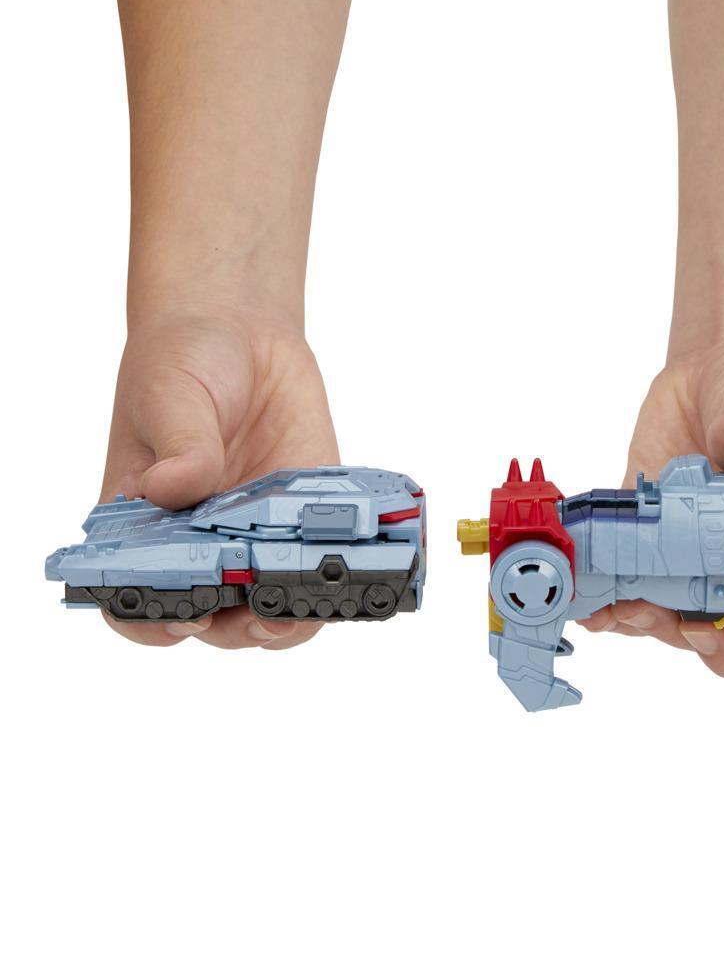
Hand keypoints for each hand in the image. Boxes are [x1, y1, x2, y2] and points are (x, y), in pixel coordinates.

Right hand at [100, 308, 339, 649]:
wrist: (241, 332)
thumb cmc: (183, 363)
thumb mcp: (169, 395)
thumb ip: (179, 444)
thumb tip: (173, 487)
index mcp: (145, 527)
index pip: (135, 595)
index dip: (154, 618)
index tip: (186, 615)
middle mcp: (200, 543)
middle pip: (212, 616)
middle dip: (236, 627)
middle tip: (263, 617)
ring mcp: (256, 535)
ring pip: (271, 602)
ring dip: (290, 615)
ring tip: (307, 604)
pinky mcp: (306, 517)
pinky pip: (320, 560)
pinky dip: (335, 571)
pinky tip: (350, 564)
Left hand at [577, 338, 723, 680]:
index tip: (706, 628)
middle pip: (713, 628)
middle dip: (672, 629)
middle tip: (639, 608)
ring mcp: (694, 549)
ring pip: (664, 606)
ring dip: (632, 614)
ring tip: (602, 606)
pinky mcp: (651, 528)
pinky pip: (626, 568)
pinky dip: (603, 580)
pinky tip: (581, 581)